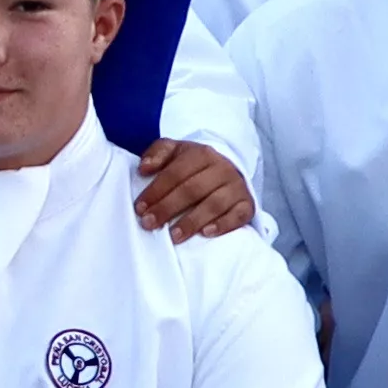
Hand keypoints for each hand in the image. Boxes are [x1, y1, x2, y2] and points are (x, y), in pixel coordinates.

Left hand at [133, 138, 254, 243]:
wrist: (228, 169)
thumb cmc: (194, 165)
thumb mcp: (175, 151)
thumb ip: (158, 153)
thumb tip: (144, 168)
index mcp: (202, 154)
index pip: (176, 173)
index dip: (156, 191)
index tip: (140, 208)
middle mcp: (222, 169)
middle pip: (192, 189)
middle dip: (168, 208)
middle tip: (149, 224)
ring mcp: (236, 187)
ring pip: (214, 204)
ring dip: (192, 221)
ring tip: (173, 236)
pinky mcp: (247, 204)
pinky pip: (238, 215)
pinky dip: (223, 225)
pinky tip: (206, 233)